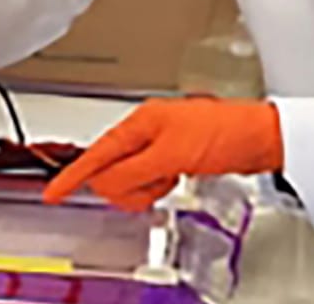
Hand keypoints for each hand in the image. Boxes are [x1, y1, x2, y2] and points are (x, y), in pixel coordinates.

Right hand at [43, 98, 282, 211]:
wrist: (259, 137)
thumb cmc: (223, 133)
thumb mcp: (170, 156)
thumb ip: (132, 171)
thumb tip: (105, 183)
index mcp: (141, 121)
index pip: (97, 152)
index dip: (73, 175)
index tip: (54, 192)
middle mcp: (148, 129)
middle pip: (112, 168)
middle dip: (126, 185)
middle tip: (152, 187)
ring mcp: (162, 142)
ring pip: (131, 176)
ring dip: (145, 187)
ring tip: (169, 180)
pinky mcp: (175, 154)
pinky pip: (150, 177)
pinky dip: (157, 185)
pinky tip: (175, 180)